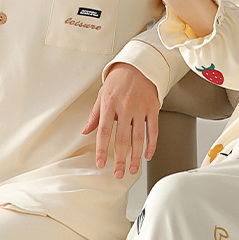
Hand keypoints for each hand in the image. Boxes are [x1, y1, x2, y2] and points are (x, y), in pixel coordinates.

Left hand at [83, 63, 158, 177]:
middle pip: (122, 139)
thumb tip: (85, 131)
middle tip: (118, 174)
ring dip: (136, 156)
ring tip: (133, 170)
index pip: (104, 132)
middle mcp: (125, 107)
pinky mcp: (152, 108)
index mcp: (109, 105)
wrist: (138, 65)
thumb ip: (95, 115)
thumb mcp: (102, 95)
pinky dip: (151, 144)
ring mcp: (140, 108)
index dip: (102, 150)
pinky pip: (153, 130)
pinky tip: (147, 155)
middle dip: (120, 159)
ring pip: (138, 137)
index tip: (101, 163)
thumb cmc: (118, 81)